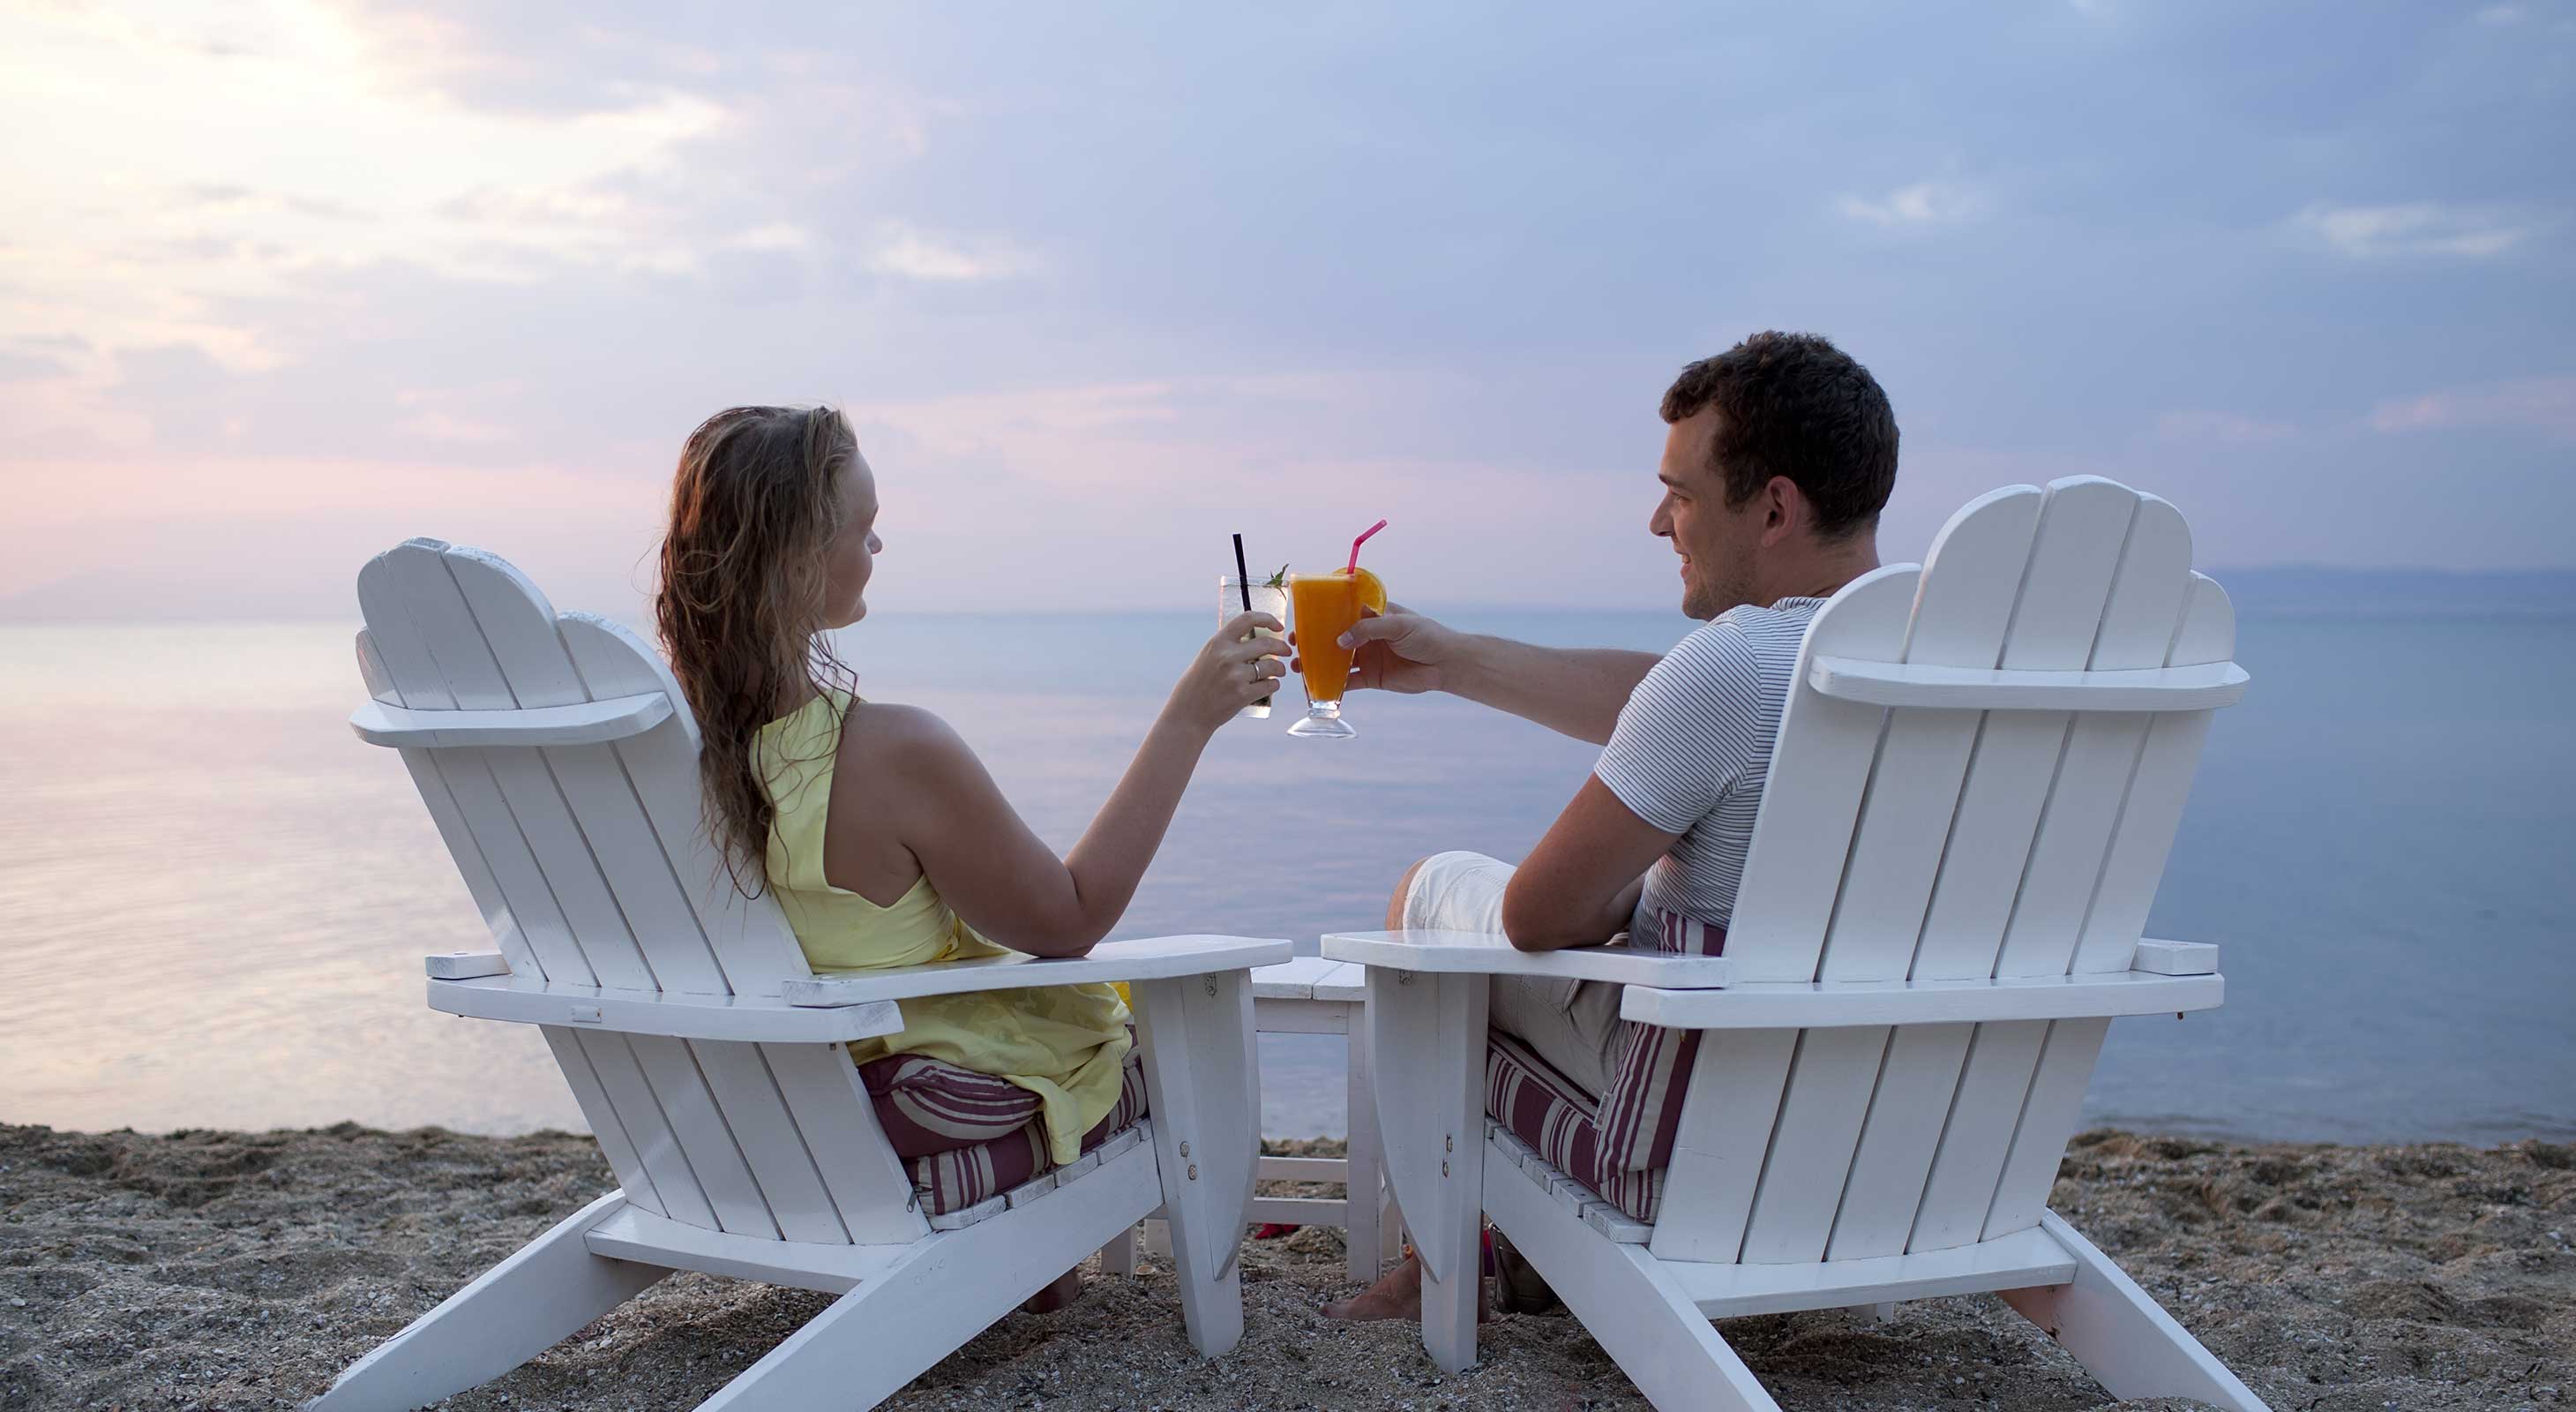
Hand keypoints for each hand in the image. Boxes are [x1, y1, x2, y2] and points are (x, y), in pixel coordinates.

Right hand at [1172, 611, 1290, 730]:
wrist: (1188, 713)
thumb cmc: (1199, 684)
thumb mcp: (1208, 656)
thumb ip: (1227, 646)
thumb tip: (1256, 638)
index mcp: (1218, 642)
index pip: (1248, 619)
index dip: (1267, 619)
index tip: (1278, 625)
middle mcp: (1227, 656)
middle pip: (1267, 643)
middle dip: (1283, 647)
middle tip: (1286, 651)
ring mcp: (1235, 675)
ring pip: (1273, 666)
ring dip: (1280, 669)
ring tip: (1278, 672)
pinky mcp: (1243, 694)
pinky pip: (1270, 685)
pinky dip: (1274, 685)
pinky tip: (1270, 686)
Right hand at [1294, 600, 1453, 694]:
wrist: (1445, 664)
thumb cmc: (1426, 636)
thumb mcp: (1397, 625)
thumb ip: (1368, 629)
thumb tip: (1340, 641)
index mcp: (1372, 616)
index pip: (1342, 613)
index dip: (1322, 616)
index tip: (1303, 620)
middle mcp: (1366, 636)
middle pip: (1334, 638)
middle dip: (1313, 642)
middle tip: (1295, 646)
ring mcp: (1367, 657)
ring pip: (1336, 661)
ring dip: (1318, 664)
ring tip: (1299, 667)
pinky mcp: (1371, 677)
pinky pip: (1347, 682)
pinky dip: (1333, 686)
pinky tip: (1317, 688)